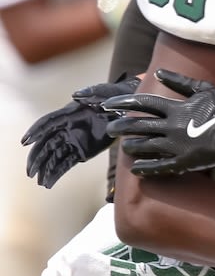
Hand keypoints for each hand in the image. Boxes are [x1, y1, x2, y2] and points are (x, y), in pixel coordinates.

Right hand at [21, 75, 139, 187]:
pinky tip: (49, 183)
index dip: (36, 131)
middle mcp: (66, 129)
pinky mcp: (81, 151)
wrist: (127, 109)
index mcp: (68, 114)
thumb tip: (77, 95)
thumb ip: (91, 93)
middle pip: (46, 143)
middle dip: (37, 157)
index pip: (47, 122)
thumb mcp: (104, 92)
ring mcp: (73, 141)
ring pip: (54, 156)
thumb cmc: (112, 96)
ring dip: (45, 168)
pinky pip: (66, 163)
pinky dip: (57, 173)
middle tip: (30, 171)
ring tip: (40, 181)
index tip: (26, 141)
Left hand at [102, 70, 214, 175]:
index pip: (143, 104)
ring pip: (145, 147)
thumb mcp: (204, 89)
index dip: (123, 104)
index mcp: (176, 108)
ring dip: (131, 147)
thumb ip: (179, 82)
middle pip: (138, 126)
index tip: (109, 105)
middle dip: (121, 127)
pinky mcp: (185, 162)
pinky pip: (160, 166)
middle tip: (110, 129)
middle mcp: (172, 127)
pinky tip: (136, 169)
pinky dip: (146, 168)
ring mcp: (177, 146)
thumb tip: (158, 72)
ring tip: (124, 147)